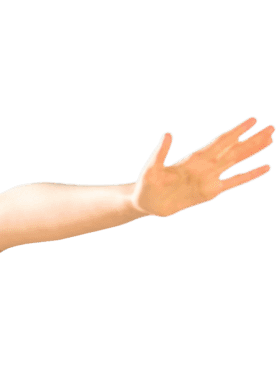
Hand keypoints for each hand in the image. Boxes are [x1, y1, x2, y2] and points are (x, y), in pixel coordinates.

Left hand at [131, 116, 272, 217]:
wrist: (147, 203)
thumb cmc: (147, 185)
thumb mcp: (151, 168)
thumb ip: (161, 153)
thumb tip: (167, 134)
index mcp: (194, 158)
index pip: (220, 141)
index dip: (236, 131)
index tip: (252, 120)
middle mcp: (205, 165)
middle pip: (233, 149)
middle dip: (251, 139)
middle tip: (272, 127)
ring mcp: (210, 178)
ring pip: (236, 162)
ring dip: (253, 151)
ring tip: (270, 140)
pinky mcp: (210, 192)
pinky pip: (234, 182)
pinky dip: (249, 175)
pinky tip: (264, 168)